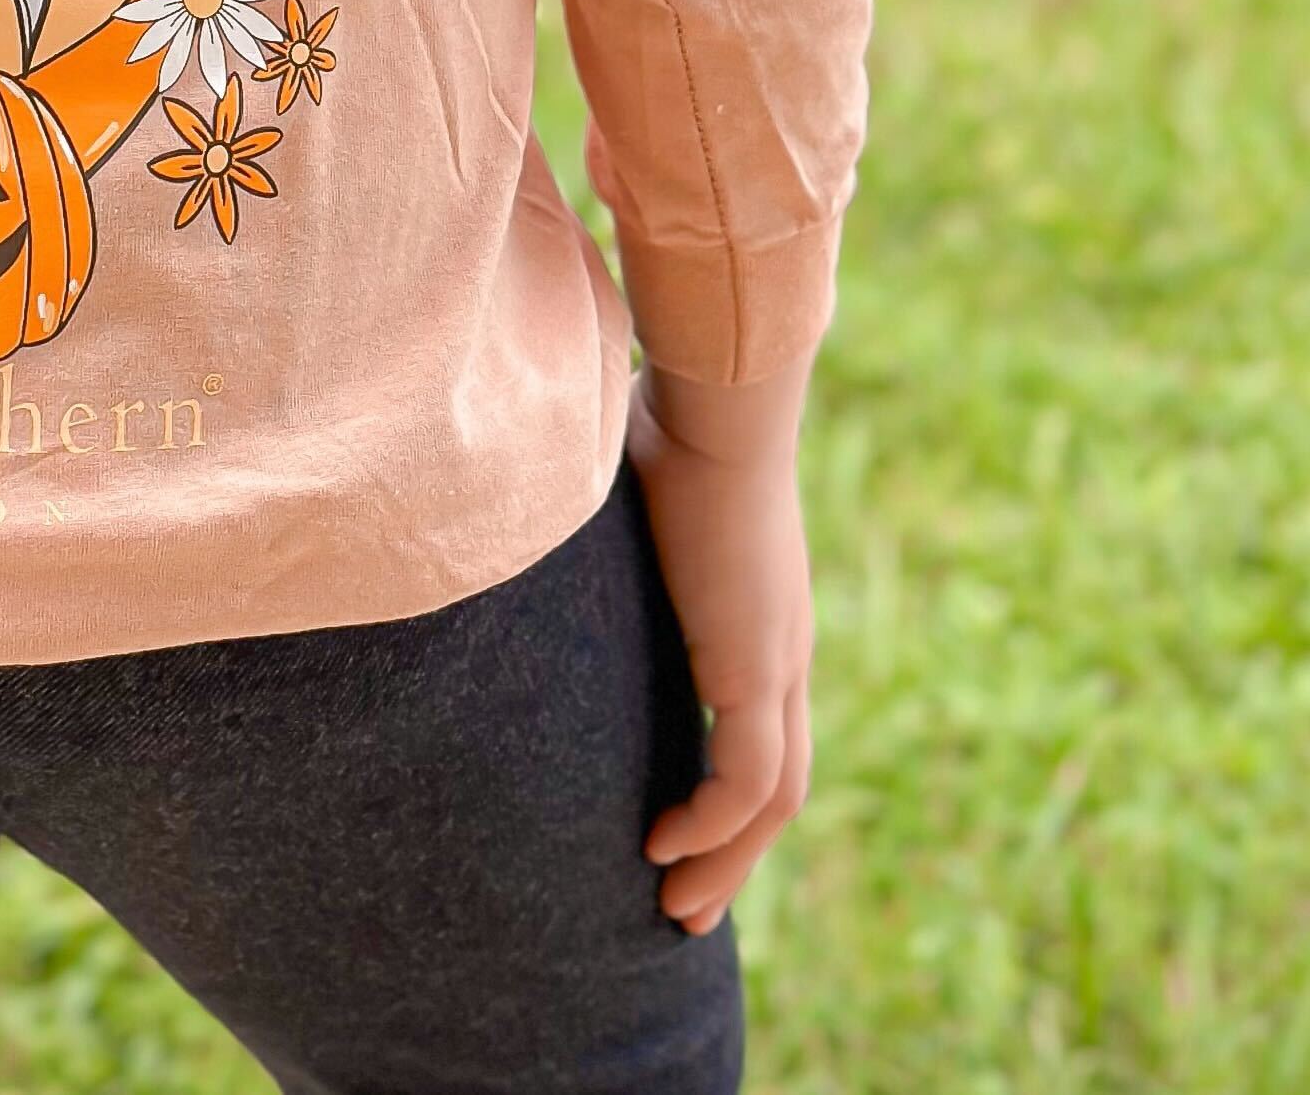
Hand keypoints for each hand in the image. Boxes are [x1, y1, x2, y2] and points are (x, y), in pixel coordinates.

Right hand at [626, 353, 815, 935]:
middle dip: (734, 854)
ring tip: (676, 905)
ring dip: (729, 859)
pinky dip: (713, 823)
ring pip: (774, 798)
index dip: (727, 792)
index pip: (761, 730)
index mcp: (760, 614)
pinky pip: (748, 779)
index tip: (680, 836)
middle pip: (780, 785)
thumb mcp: (629, 495)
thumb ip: (602, 526)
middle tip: (685, 907)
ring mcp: (779, 660)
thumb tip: (528, 502)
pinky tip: (666, 842)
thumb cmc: (668, 420)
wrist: (718, 403)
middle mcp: (781, 648)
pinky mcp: (758, 666)